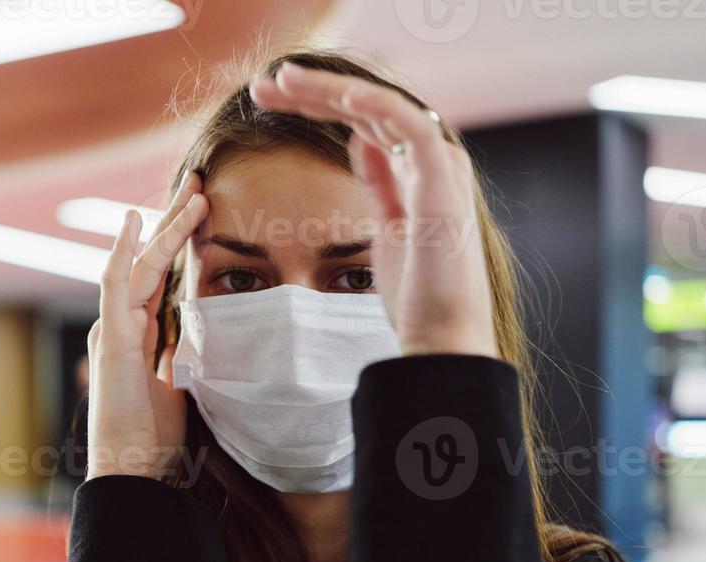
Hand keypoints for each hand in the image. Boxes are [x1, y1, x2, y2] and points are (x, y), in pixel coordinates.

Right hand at [86, 172, 209, 480]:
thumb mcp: (180, 388)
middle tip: (200, 185)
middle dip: (174, 222)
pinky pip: (116, 286)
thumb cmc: (152, 438)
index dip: (180, 244)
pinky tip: (134, 224)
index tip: (203, 213)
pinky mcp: (112, 342)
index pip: (161, 278)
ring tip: (192, 194)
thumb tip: (202, 337)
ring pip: (138, 265)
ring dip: (163, 228)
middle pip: (150, 262)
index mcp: (137, 337)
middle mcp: (121, 327)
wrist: (132, 471)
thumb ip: (183, 358)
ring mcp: (113, 331)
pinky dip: (124, 252)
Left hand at [249, 63, 496, 358]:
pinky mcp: (442, 181)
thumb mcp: (387, 227)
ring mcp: (439, 167)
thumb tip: (361, 142)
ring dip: (329, 89)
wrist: (441, 337)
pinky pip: (409, 128)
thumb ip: (380, 181)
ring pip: (380, 108)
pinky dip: (376, 106)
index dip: (315, 105)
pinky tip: (339, 96)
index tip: (267, 102)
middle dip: (312, 92)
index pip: (361, 121)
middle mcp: (431, 161)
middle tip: (263, 85)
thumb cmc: (417, 296)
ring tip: (283, 80)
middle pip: (365, 109)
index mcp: (415, 171)